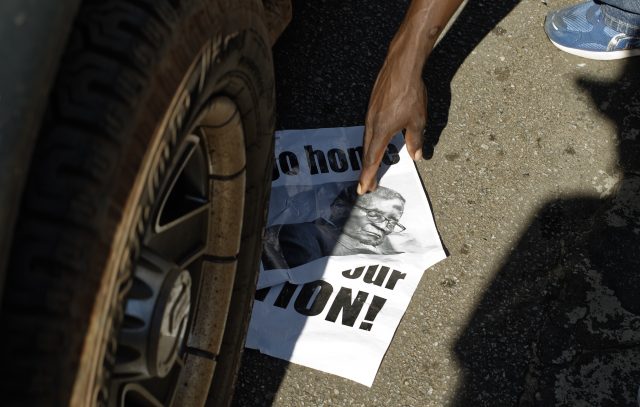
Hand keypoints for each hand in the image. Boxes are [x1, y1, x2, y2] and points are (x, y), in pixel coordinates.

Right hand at [358, 58, 426, 194]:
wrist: (401, 66)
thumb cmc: (410, 93)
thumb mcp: (417, 120)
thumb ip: (415, 140)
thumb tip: (416, 156)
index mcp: (381, 131)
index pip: (372, 159)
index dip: (368, 176)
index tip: (364, 189)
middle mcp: (371, 124)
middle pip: (366, 152)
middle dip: (367, 170)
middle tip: (368, 185)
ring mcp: (370, 114)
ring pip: (367, 140)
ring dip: (368, 156)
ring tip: (371, 168)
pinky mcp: (372, 106)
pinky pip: (369, 128)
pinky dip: (371, 141)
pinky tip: (376, 142)